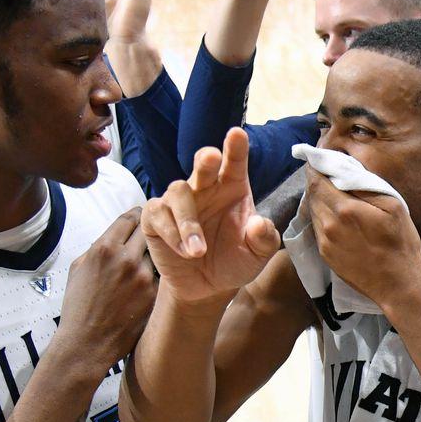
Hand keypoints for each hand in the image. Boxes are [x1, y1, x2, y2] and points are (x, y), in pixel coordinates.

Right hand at [57, 209, 156, 371]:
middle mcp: (126, 259)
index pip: (129, 218)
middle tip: (153, 233)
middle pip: (149, 230)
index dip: (137, 215)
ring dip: (154, 255)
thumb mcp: (78, 268)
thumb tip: (115, 234)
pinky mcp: (154, 295)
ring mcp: (143, 277)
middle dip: (150, 231)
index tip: (142, 215)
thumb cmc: (79, 307)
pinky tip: (145, 286)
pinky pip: (161, 276)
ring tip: (146, 265)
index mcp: (104, 248)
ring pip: (158, 253)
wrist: (87, 342)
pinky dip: (157, 277)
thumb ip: (97, 247)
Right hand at [141, 129, 281, 302]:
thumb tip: (258, 223)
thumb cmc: (235, 261)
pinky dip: (171, 233)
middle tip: (211, 157)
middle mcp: (206, 188)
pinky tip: (186, 252)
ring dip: (188, 221)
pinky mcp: (157, 218)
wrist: (208, 287)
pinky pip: (157, 214)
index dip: (236, 147)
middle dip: (206, 159)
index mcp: (233, 188)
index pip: (235, 162)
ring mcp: (179, 201)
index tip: (237, 134)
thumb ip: (263, 239)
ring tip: (199, 251)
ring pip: (177, 191)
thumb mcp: (257, 255)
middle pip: (203, 164)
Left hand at [305, 168, 420, 305]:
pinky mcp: (325, 255)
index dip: (315, 166)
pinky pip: (317, 228)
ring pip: (313, 211)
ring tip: (332, 192)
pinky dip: (322, 216)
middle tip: (325, 171)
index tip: (317, 157)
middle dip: (316, 180)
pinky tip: (337, 215)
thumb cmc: (401, 243)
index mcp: (345, 209)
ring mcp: (324, 242)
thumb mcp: (393, 206)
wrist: (398, 285)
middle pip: (312, 194)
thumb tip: (344, 170)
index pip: (317, 180)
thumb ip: (365, 186)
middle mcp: (328, 225)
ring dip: (318, 198)